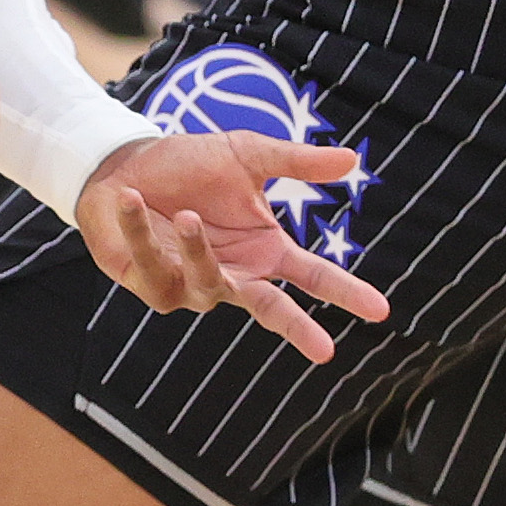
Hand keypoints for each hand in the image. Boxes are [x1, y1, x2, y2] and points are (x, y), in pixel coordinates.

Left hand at [75, 133, 390, 363]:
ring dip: (197, 250)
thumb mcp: (245, 155)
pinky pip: (152, 263)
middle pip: (271, 308)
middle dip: (297, 327)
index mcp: (264, 251)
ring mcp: (193, 286)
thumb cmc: (188, 165)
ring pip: (206, 280)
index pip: (313, 276)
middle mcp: (234, 275)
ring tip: (186, 215)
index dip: (345, 293)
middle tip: (325, 350)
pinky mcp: (152, 285)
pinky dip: (140, 230)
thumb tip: (352, 160)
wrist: (125, 164)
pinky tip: (130, 198)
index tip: (380, 310)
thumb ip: (296, 162)